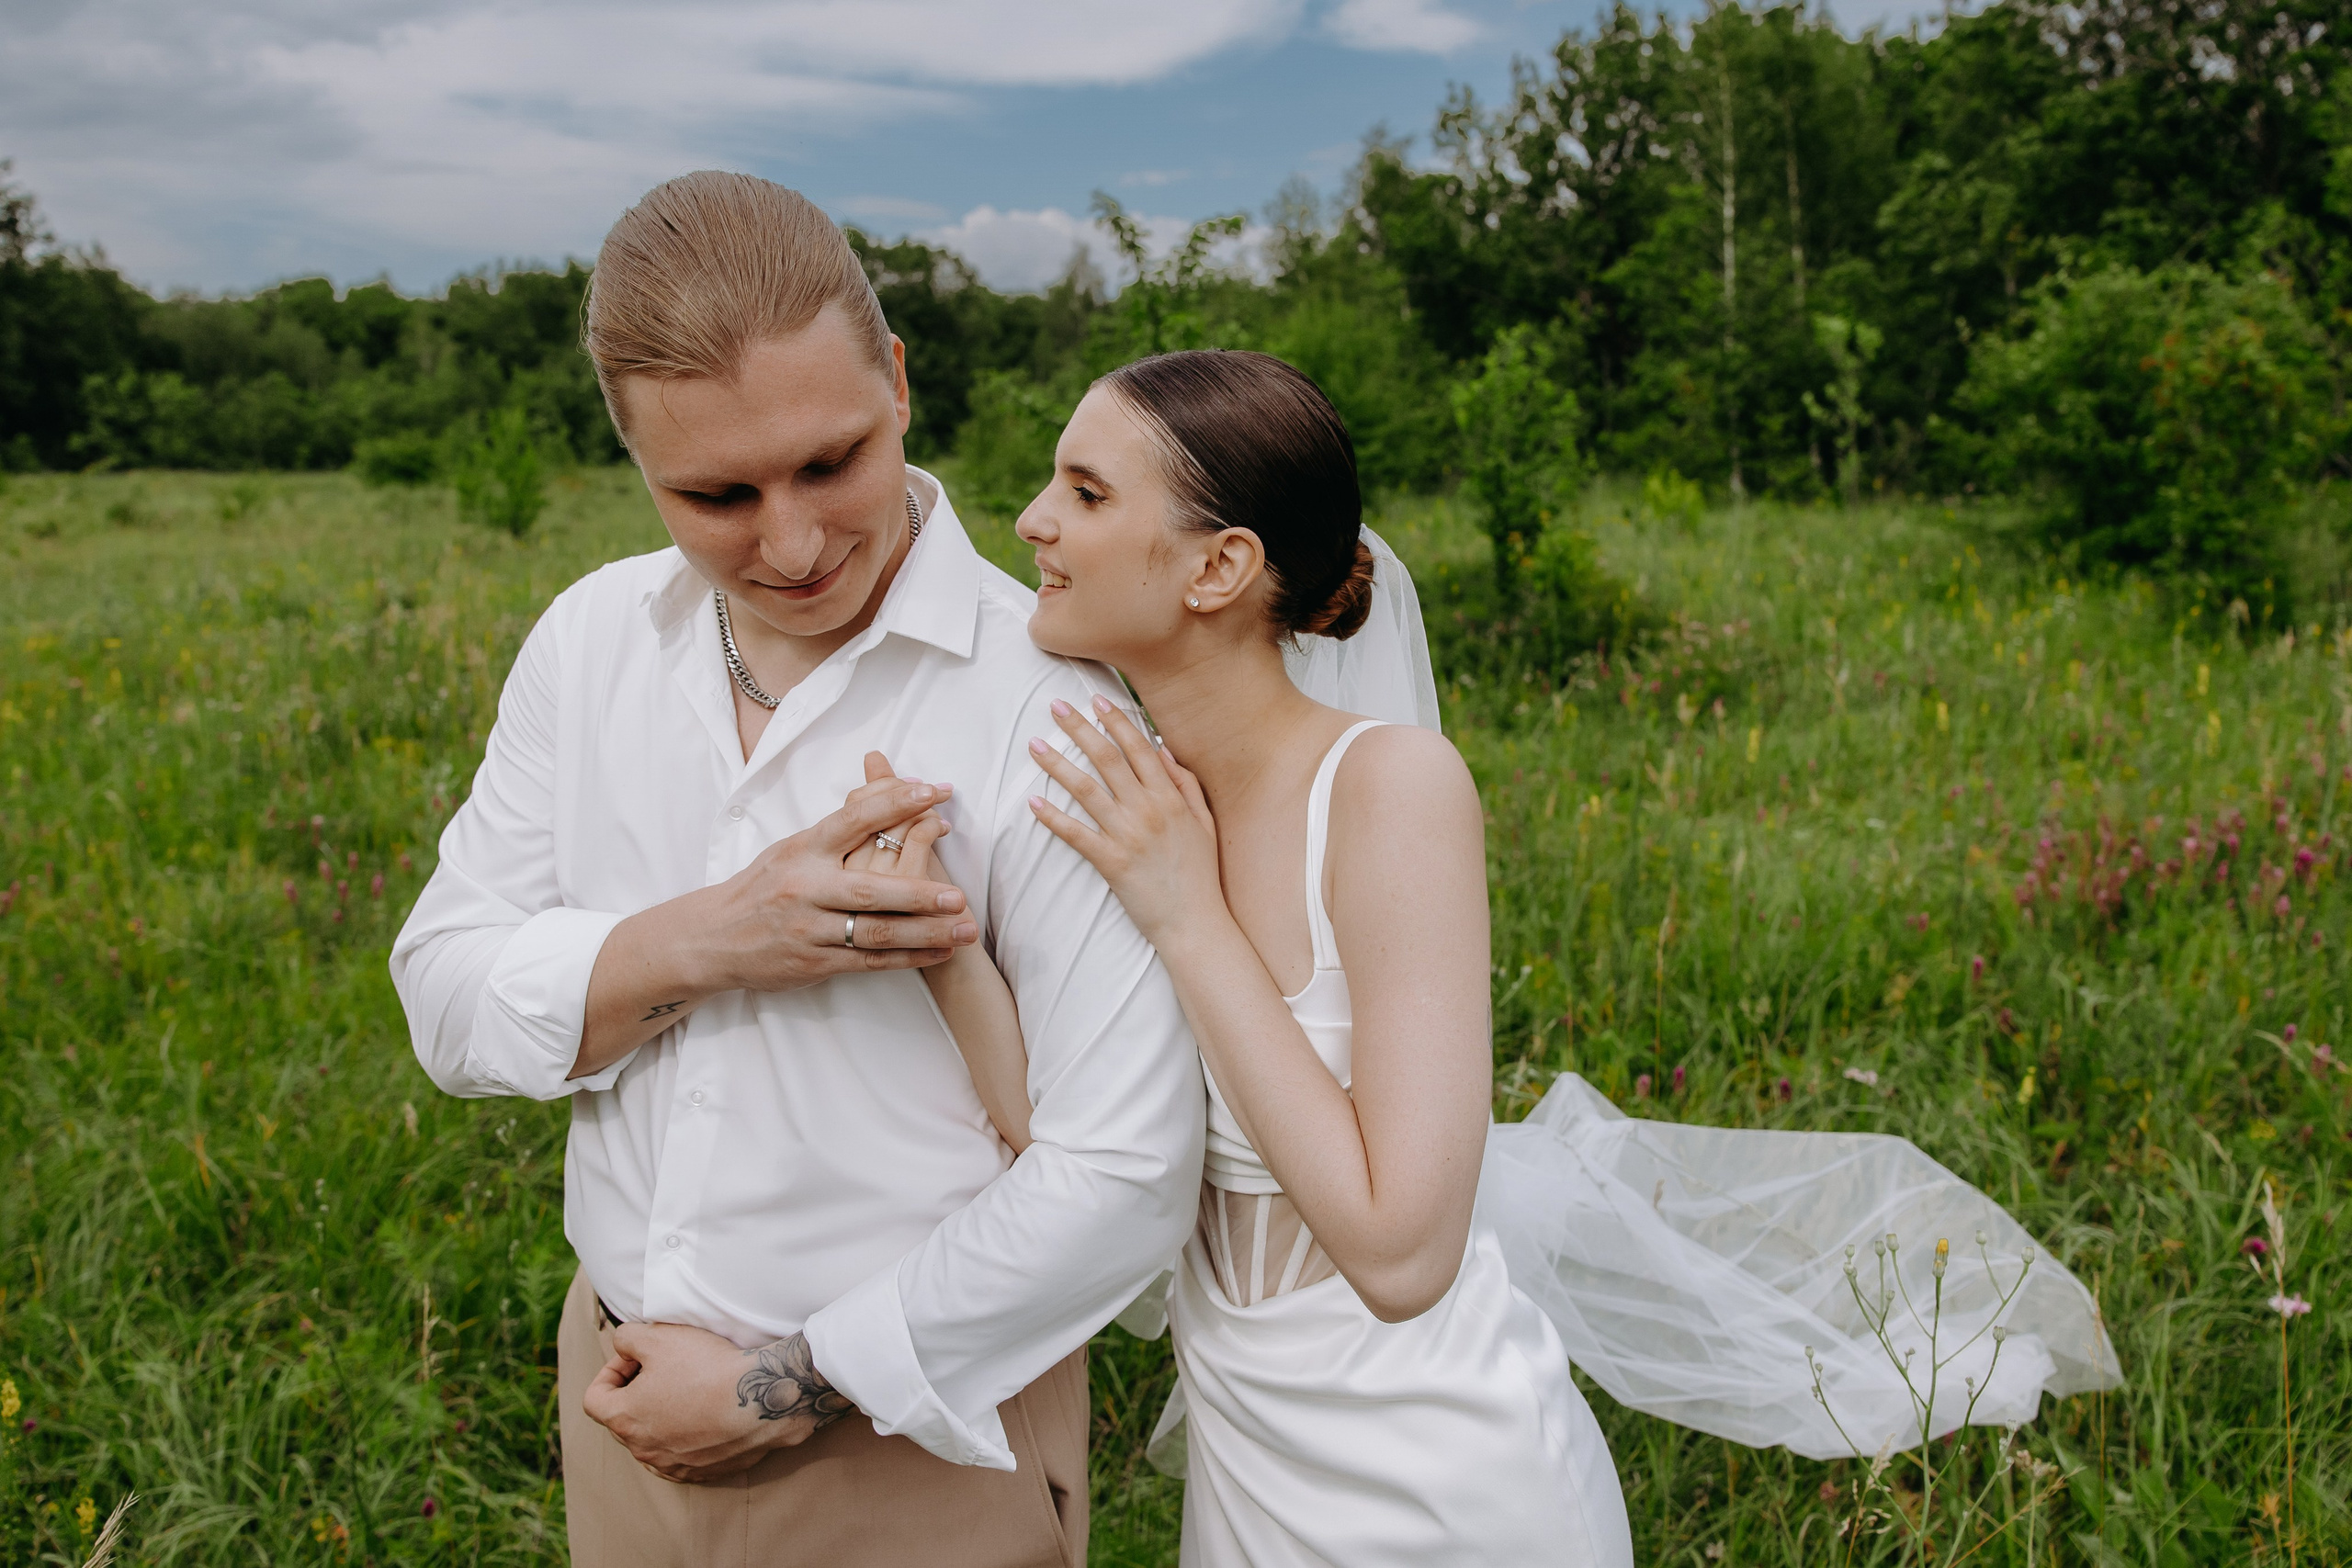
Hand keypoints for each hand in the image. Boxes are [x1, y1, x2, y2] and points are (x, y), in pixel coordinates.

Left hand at [582, 1322, 850, 1483]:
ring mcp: (673, 1465)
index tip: (637, 1357)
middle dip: (636, 1394)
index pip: (594, 1399)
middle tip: (664, 1369)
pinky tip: (707, 1414)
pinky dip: (687, 1437)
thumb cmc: (706, 1367)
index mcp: (624, 1419)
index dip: (610, 1372)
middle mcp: (643, 1449)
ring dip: (661, 1418)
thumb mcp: (658, 1336)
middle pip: (623, 1421)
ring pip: (652, 1441)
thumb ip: (626, 1338)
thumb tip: (624, 1347)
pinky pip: (682, 1456)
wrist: (762, 1398)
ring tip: (687, 1392)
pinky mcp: (703, 1472)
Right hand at [695, 776, 977, 992]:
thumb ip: (840, 827)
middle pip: (872, 890)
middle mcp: (807, 888)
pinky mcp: (815, 962)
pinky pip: (871, 962)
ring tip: (965, 928)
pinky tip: (940, 951)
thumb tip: (891, 791)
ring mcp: (810, 929)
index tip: (936, 792)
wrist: (713, 938)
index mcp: (804, 849)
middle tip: (959, 895)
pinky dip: (909, 958)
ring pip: (877, 933)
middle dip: (920, 893)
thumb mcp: (793, 848)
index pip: (854, 819)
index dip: (896, 803)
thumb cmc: (764, 886)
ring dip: (926, 933)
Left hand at [1026, 696, 1222, 943]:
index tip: (1096, 699)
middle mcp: (1148, 809)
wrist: (1195, 922)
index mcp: (1171, 797)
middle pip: (1107, 759)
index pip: (1139, 747)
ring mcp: (1128, 835)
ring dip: (1057, 764)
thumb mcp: (1204, 822)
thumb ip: (1185, 784)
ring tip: (1035, 745)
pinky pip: (1076, 834)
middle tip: (1056, 706)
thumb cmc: (1201, 874)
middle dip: (1080, 728)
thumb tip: (1163, 751)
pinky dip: (1053, 817)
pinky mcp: (1111, 862)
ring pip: (1086, 789)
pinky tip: (1034, 801)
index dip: (1116, 720)